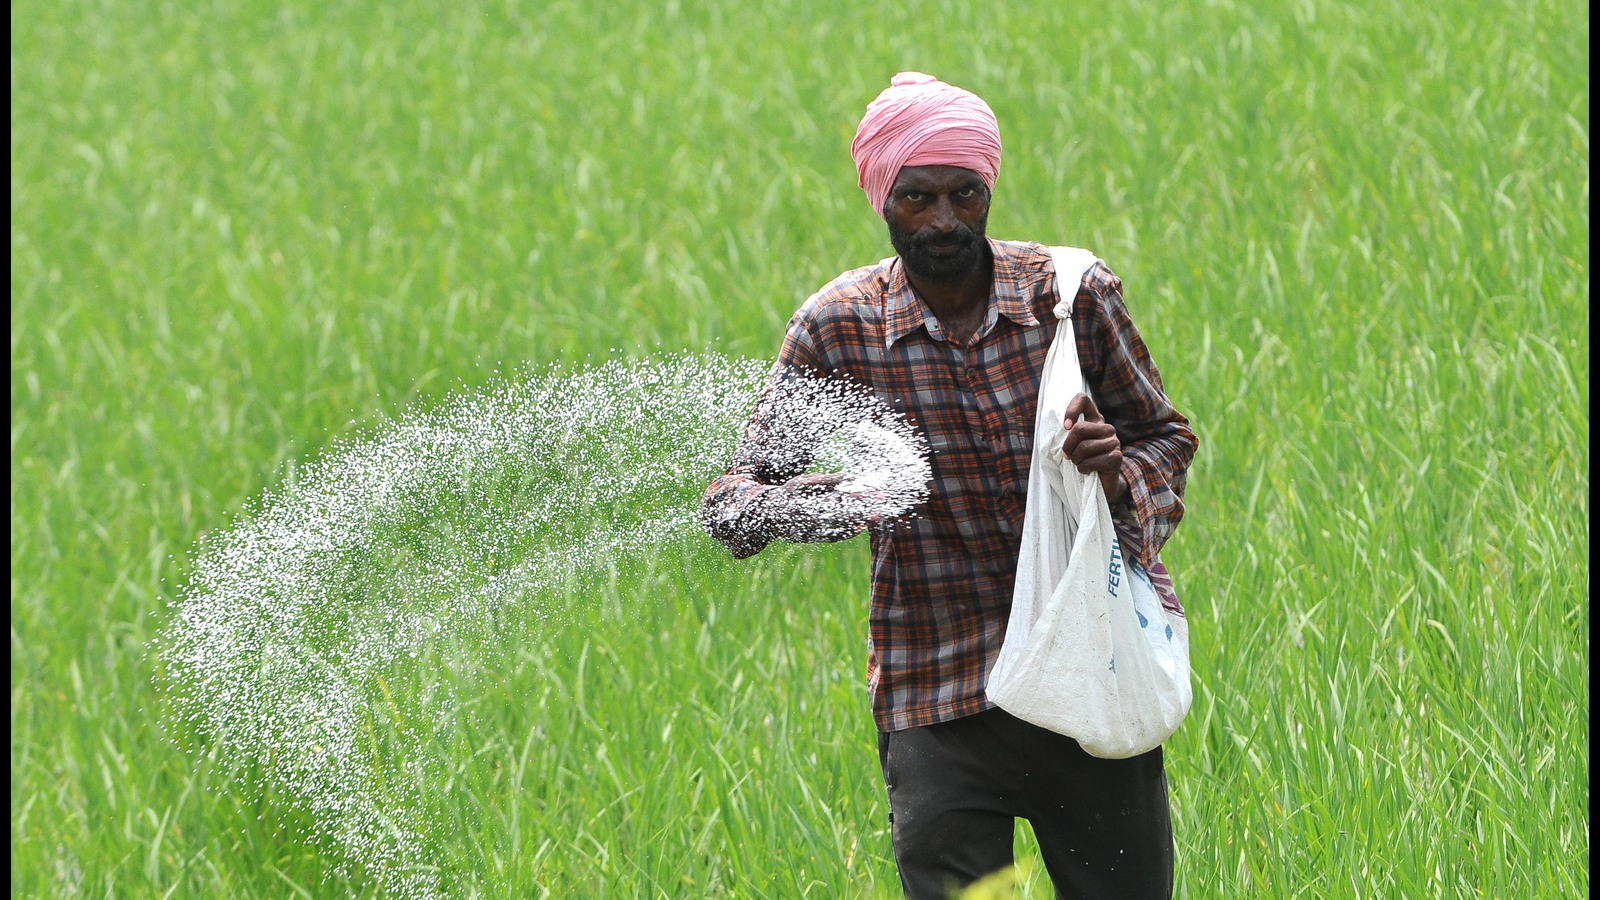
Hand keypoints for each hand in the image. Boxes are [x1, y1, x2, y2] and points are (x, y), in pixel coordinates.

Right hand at [759, 472, 882, 543]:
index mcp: (809, 499)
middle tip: (881, 500)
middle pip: (843, 511)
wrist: (767, 517)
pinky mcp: (811, 538)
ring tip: (876, 514)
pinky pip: (832, 536)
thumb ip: (826, 481)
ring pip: (840, 525)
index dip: (860, 494)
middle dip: (864, 506)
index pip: (840, 496)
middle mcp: (811, 516)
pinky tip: (860, 527)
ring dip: (859, 520)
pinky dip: (847, 532)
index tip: (876, 490)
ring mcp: (811, 529)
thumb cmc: (788, 494)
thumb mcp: (803, 483)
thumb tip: (848, 477)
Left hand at [1062, 393, 1125, 501]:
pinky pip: (1092, 461)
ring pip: (1084, 447)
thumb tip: (1060, 426)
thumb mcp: (1073, 444)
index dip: (1071, 410)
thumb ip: (1068, 433)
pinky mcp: (1117, 457)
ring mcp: (1114, 442)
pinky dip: (1084, 469)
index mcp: (1095, 420)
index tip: (1066, 426)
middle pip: (1079, 429)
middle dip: (1068, 446)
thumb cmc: (1083, 460)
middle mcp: (1106, 428)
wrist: (1101, 483)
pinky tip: (1087, 471)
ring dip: (1076, 460)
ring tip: (1080, 464)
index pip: (1083, 399)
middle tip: (1067, 456)